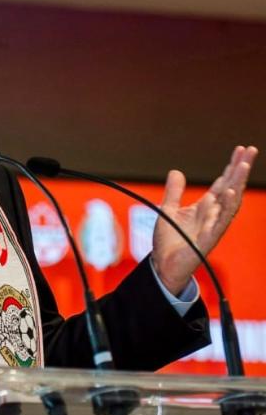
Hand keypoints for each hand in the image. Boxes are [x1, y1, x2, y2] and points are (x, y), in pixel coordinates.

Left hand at [152, 145, 257, 293]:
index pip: (223, 182)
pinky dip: (225, 207)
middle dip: (240, 169)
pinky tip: (230, 193)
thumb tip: (176, 171)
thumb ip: (174, 191)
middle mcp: (213, 215)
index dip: (232, 166)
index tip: (241, 149)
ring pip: (231, 203)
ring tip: (243, 165)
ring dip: (237, 184)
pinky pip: (220, 222)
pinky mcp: (207, 239)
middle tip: (250, 150)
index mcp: (206, 207)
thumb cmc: (170, 241)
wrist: (163, 265)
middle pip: (231, 188)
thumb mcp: (168, 210)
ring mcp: (213, 226)